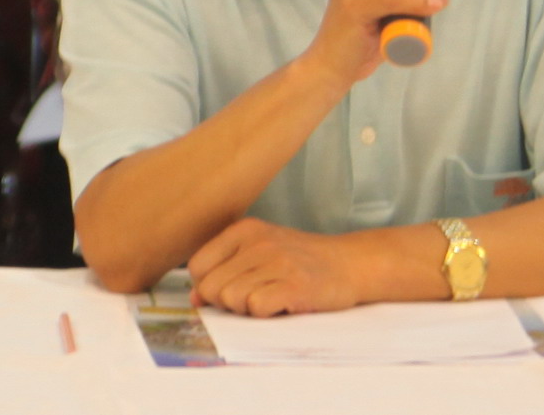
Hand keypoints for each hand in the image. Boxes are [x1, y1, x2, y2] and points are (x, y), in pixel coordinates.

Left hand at [188, 217, 359, 316]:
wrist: (348, 263)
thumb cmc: (299, 260)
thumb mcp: (260, 252)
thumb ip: (225, 269)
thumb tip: (195, 297)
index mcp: (245, 230)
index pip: (197, 266)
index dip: (208, 285)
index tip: (230, 287)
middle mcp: (259, 243)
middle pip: (212, 288)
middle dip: (227, 301)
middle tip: (255, 294)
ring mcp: (278, 263)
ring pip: (232, 300)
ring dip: (248, 308)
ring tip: (271, 296)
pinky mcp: (295, 285)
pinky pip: (257, 308)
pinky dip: (266, 313)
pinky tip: (283, 303)